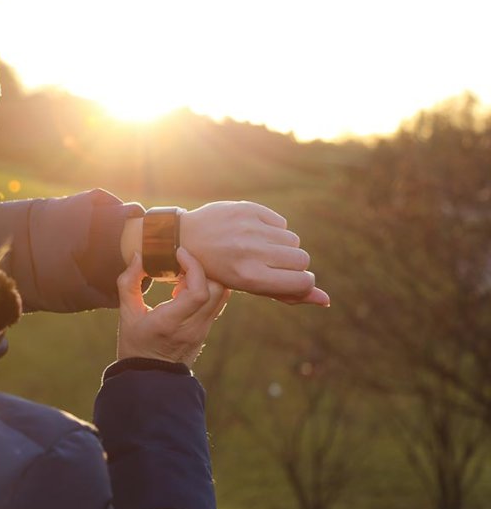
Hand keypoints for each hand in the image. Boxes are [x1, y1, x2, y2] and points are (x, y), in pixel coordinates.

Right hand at [116, 248, 230, 366]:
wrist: (149, 376)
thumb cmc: (134, 343)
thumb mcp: (126, 313)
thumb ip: (129, 282)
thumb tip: (138, 255)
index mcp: (170, 323)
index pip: (198, 292)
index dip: (194, 267)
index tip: (179, 253)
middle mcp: (192, 327)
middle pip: (217, 289)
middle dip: (202, 269)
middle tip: (181, 264)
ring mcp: (202, 330)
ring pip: (222, 295)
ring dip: (207, 278)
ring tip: (182, 277)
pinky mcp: (206, 330)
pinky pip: (217, 303)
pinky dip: (207, 289)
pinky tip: (185, 289)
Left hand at [181, 201, 329, 305]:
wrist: (184, 239)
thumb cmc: (220, 270)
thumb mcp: (248, 287)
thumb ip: (287, 294)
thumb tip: (325, 299)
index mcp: (250, 277)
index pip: (302, 281)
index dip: (303, 282)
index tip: (291, 280)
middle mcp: (251, 252)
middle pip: (302, 259)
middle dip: (293, 264)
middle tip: (272, 264)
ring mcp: (249, 228)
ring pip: (293, 239)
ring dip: (282, 245)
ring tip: (260, 249)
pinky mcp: (248, 209)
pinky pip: (280, 222)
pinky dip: (273, 229)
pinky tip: (253, 233)